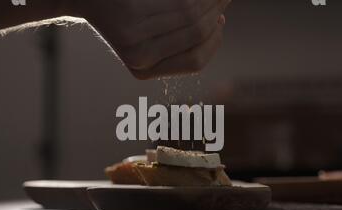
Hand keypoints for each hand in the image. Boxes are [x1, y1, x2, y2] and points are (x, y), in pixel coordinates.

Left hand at [71, 0, 230, 78]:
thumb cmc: (121, 12)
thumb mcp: (144, 34)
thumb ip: (175, 39)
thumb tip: (215, 26)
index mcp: (143, 70)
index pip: (194, 61)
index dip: (214, 41)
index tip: (221, 21)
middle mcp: (139, 60)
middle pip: (196, 34)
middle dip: (216, 13)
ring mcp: (134, 39)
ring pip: (190, 15)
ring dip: (210, 0)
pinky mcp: (131, 17)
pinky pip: (178, 1)